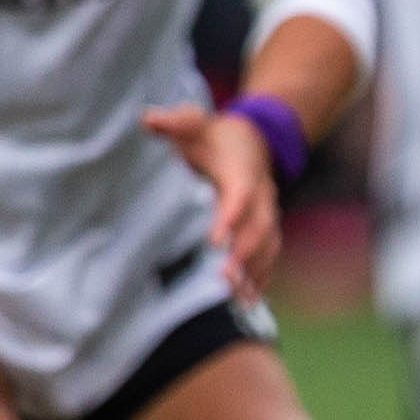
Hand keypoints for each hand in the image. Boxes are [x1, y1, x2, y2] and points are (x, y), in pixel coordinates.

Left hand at [141, 101, 284, 300]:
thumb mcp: (195, 121)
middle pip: (260, 228)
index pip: (241, 195)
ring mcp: (268, 214)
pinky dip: (262, 278)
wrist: (252, 140)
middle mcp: (263, 196)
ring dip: (255, 272)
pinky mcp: (267, 229)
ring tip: (238, 297)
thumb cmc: (214, 135)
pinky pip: (271, 256)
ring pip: (269, 246)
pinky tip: (249, 300)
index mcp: (243, 170)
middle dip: (244, 254)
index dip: (231, 217)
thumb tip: (148, 119)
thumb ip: (174, 121)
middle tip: (224, 277)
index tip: (214, 239)